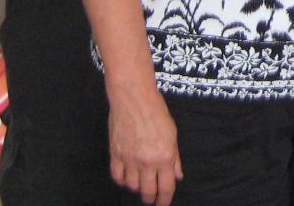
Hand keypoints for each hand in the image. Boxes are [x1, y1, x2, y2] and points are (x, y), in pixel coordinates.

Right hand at [109, 89, 182, 205]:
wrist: (133, 99)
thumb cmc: (156, 112)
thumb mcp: (173, 134)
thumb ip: (175, 158)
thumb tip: (177, 176)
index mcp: (164, 157)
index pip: (166, 187)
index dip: (165, 200)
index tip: (164, 204)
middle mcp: (146, 162)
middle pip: (147, 191)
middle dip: (151, 198)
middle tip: (152, 199)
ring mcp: (129, 159)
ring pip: (132, 186)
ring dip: (137, 188)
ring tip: (141, 185)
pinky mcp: (115, 154)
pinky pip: (117, 176)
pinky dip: (122, 181)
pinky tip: (127, 178)